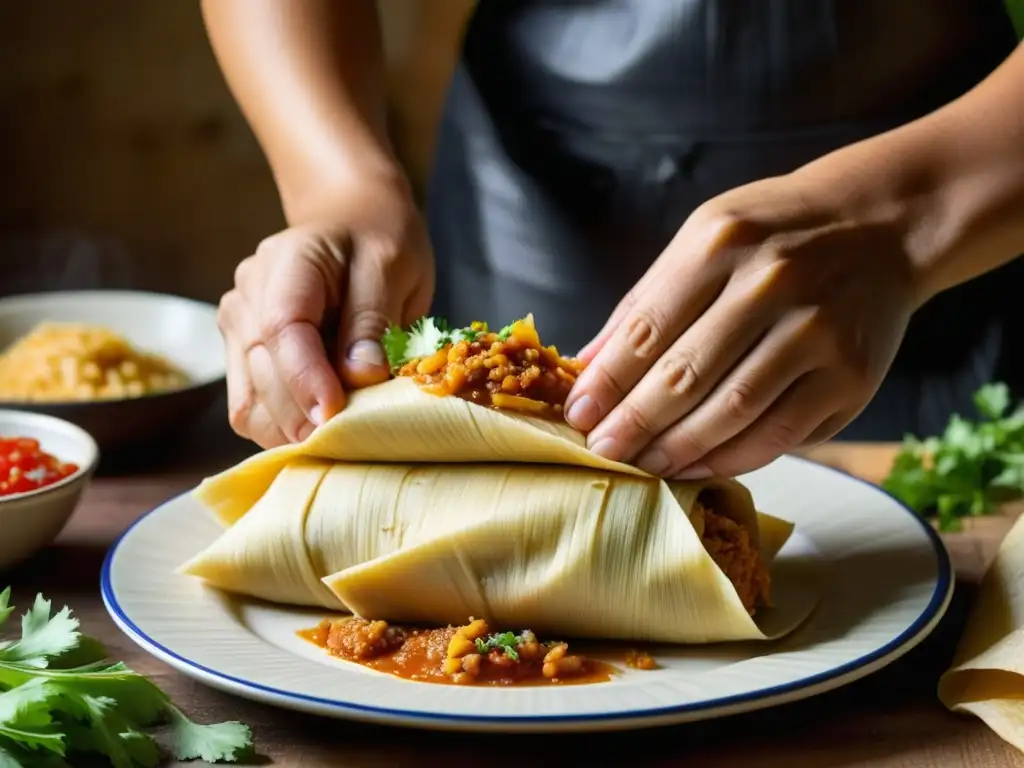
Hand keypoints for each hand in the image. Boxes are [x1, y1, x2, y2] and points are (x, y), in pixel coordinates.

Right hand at [217, 180, 433, 447]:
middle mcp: (248, 296)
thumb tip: (359, 376)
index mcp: (286, 262)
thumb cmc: (378, 242)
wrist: (354, 224)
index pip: (281, 328)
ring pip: (250, 403)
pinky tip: (321, 432)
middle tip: (354, 440)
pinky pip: (252, 411)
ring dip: (293, 430)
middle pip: (262, 371)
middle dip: (305, 414)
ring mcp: (238, 329)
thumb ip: (373, 319)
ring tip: (342, 439)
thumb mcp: (391, 267)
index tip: (335, 415)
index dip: (305, 378)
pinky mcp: (243, 359)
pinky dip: (284, 430)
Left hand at [564, 173, 919, 478]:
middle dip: (634, 423)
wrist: (883, 224)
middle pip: (685, 374)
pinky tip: (697, 466)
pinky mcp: (851, 375)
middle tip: (602, 452)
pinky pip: (779, 432)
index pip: (648, 327)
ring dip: (677, 449)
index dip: (607, 381)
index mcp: (722, 243)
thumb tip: (588, 364)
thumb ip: (647, 300)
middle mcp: (771, 283)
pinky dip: (731, 458)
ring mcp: (817, 331)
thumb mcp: (706, 237)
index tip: (578, 415)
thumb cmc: (776, 233)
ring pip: (731, 411)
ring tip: (642, 467)